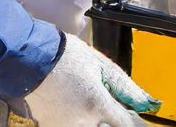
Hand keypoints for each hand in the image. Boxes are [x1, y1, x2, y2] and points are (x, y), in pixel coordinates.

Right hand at [22, 34, 157, 125]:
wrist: (29, 56)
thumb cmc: (64, 55)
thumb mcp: (101, 65)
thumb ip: (125, 87)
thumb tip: (146, 102)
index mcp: (96, 104)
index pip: (126, 125)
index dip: (135, 122)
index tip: (136, 119)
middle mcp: (81, 121)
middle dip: (112, 120)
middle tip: (105, 105)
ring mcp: (64, 126)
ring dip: (95, 121)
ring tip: (87, 103)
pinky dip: (78, 121)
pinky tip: (74, 106)